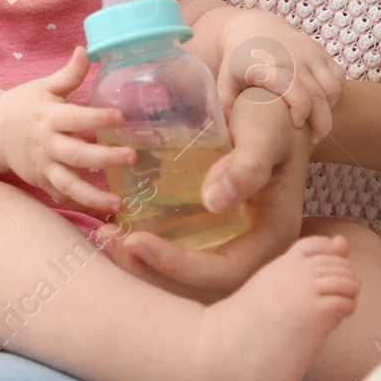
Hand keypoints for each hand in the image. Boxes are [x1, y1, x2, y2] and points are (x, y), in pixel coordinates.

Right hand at [0, 46, 134, 216]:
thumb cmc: (24, 105)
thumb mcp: (44, 87)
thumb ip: (68, 74)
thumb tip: (85, 50)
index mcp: (49, 116)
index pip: (75, 117)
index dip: (96, 117)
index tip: (120, 116)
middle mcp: (46, 144)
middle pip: (76, 155)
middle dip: (104, 159)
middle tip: (132, 158)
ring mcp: (43, 166)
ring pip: (68, 185)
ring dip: (93, 196)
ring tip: (119, 204)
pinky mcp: (42, 182)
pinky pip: (62, 198)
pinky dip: (82, 207)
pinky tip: (105, 214)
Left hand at [97, 87, 309, 301]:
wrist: (269, 101)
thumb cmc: (271, 116)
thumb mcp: (264, 135)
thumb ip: (247, 166)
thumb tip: (216, 201)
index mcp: (273, 235)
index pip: (225, 272)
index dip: (180, 267)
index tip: (138, 242)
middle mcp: (252, 245)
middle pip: (200, 279)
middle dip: (151, 269)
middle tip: (109, 240)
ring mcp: (230, 236)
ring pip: (185, 267)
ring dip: (144, 261)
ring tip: (106, 235)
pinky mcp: (211, 222)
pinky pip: (180, 244)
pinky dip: (148, 241)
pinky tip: (118, 223)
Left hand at [217, 10, 343, 141]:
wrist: (253, 27)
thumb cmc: (238, 59)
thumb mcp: (225, 80)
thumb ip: (225, 106)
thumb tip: (226, 133)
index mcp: (267, 65)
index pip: (294, 88)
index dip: (300, 109)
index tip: (295, 125)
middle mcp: (293, 57)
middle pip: (318, 94)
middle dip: (320, 122)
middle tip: (312, 140)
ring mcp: (310, 53)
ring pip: (331, 89)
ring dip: (328, 109)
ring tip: (315, 123)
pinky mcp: (321, 52)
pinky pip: (338, 79)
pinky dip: (333, 95)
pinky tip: (320, 105)